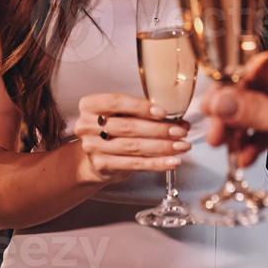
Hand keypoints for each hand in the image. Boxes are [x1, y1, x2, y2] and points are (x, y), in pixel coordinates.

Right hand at [73, 93, 190, 183]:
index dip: (140, 106)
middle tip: (180, 131)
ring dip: (162, 147)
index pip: (116, 101)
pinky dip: (156, 163)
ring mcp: (93, 147)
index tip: (162, 112)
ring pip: (133, 147)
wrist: (94, 156)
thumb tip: (179, 121)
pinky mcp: (102, 165)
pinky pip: (134, 164)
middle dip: (159, 129)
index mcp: (90, 105)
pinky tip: (171, 161)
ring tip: (181, 146)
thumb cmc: (112, 129)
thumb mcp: (121, 114)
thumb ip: (144, 113)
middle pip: (128, 126)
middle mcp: (87, 125)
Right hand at [199, 43, 267, 218]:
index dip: (232, 90)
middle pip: (260, 88)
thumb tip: (220, 100)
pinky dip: (260, 140)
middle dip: (236, 113)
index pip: (261, 69)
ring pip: (265, 109)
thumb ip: (256, 111)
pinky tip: (246, 155)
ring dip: (245, 129)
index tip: (210, 109)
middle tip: (216, 135)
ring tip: (229, 149)